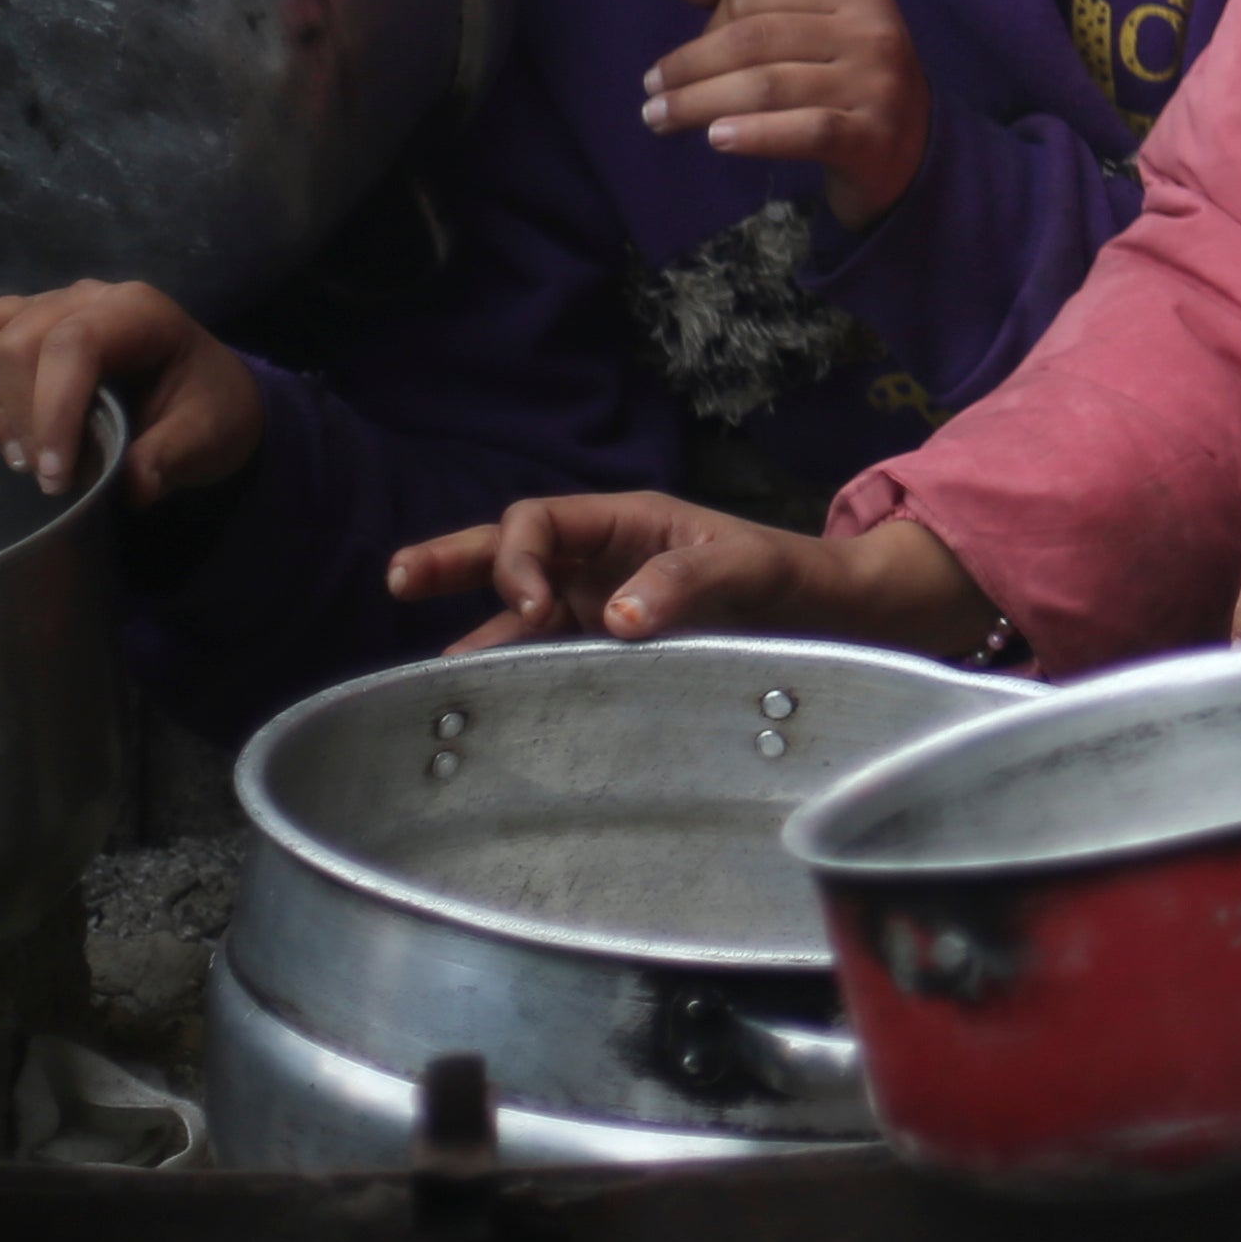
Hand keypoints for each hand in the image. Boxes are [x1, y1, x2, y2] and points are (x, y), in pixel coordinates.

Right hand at [0, 280, 263, 504]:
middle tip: (51, 477)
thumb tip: (133, 484)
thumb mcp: (209, 437)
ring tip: (28, 460)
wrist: (207, 395)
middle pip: (20, 342)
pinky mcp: (28, 322)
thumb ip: (171, 457)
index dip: (53, 410)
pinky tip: (15, 430)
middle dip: (24, 417)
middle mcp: (92, 297)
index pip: (75, 345)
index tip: (56, 475)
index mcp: (141, 312)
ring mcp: (54, 304)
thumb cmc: (209, 408)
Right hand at [388, 494, 1003, 657]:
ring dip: (479, 643)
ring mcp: (603, 612)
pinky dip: (517, 684)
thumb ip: (690, 582)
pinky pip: (551, 664)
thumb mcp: (754, 570)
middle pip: (509, 556)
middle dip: (450, 565)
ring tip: (428, 686)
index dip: (516, 558)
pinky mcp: (615, 660)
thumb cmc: (801, 581)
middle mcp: (604, 564)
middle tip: (397, 581)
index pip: (539, 522)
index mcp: (628, 524)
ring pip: (520, 620)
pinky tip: (485, 719)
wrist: (844, 626)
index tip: (531, 608)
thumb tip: (618, 616)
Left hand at [645, 0, 935, 230]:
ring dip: (700, 103)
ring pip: (769, 86)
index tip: (681, 61)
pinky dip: (755, 134)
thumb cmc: (844, 76)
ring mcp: (878, 84)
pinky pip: (804, 131)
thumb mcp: (807, 25)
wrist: (912, 150)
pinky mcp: (874, 137)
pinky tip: (716, 139)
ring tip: (659, 118)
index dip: (707, 23)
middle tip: (650, 93)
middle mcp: (874, 30)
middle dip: (690, 67)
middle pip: (755, 39)